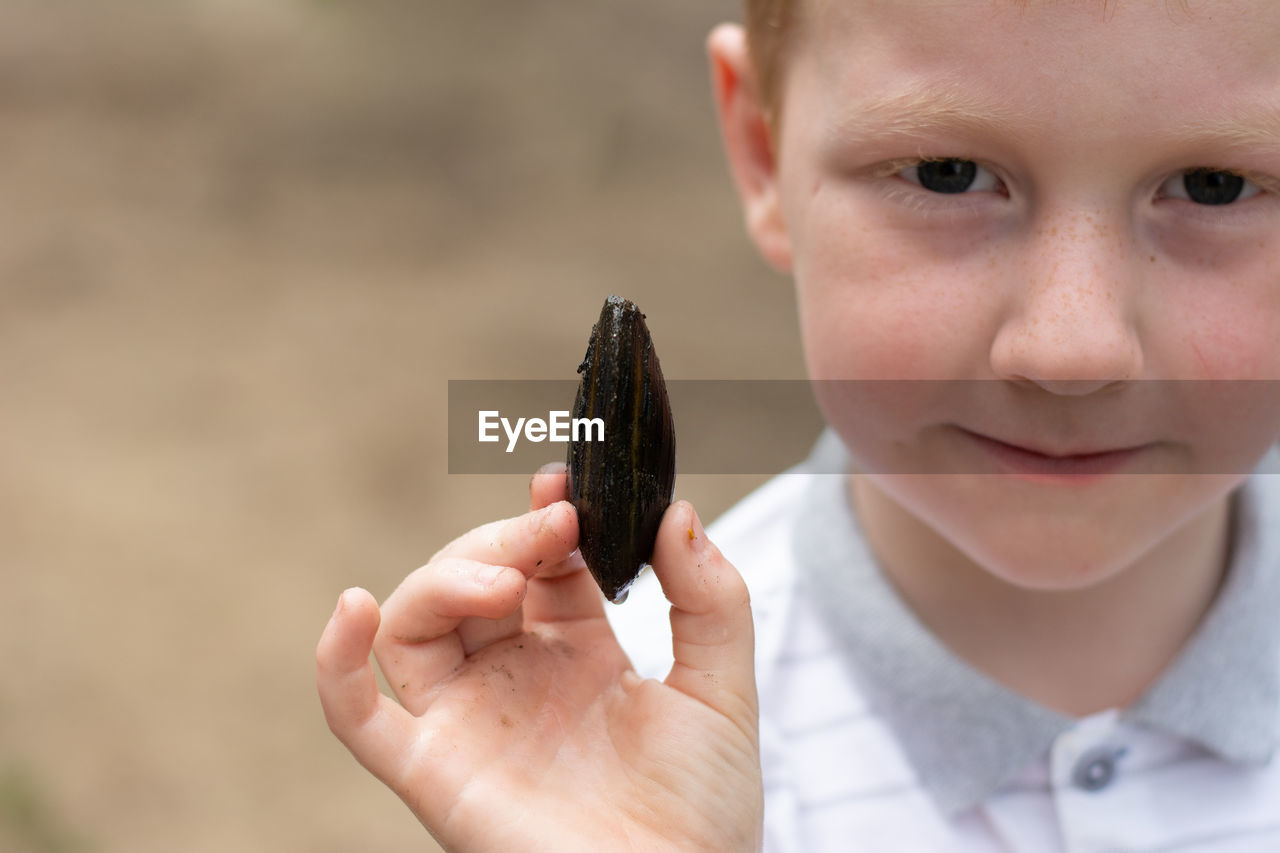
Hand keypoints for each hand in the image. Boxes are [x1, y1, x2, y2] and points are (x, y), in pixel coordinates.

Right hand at [316, 463, 762, 851]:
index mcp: (579, 655)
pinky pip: (359, 716)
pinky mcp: (434, 770)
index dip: (545, 518)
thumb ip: (712, 599)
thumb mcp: (723, 691)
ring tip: (503, 581)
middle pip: (472, 580)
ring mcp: (469, 721)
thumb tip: (678, 512)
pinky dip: (337, 662)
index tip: (564, 484)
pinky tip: (354, 607)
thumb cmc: (705, 813)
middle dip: (504, 539)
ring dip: (444, 579)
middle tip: (553, 523)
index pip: (541, 563)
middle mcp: (515, 679)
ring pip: (415, 624)